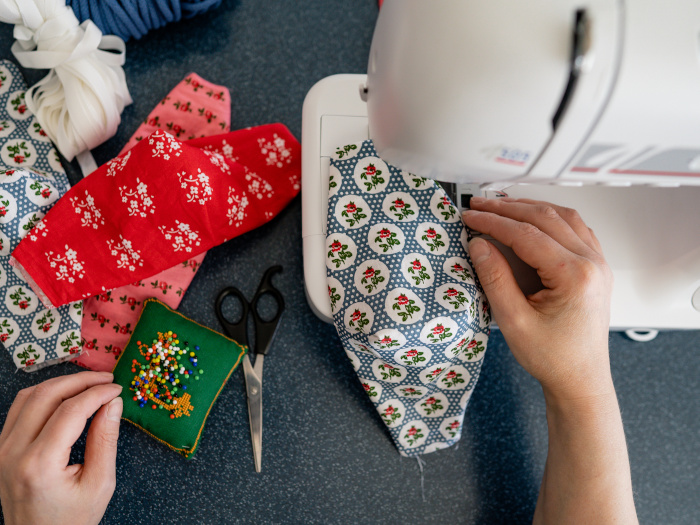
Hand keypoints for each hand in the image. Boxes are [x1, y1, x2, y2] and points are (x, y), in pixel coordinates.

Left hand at [0, 372, 122, 524]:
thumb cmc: (71, 520)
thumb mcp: (100, 484)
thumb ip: (106, 439)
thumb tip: (113, 402)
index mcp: (40, 464)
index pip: (71, 410)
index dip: (97, 393)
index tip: (117, 389)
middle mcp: (13, 453)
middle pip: (47, 395)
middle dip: (81, 381)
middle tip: (107, 380)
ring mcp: (1, 450)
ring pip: (29, 396)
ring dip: (61, 384)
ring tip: (88, 385)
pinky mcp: (0, 449)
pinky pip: (19, 409)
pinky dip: (44, 396)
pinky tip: (66, 397)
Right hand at [463, 197, 613, 400]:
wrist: (580, 380)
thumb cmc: (553, 358)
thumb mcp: (514, 321)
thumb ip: (495, 279)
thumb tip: (479, 245)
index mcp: (574, 276)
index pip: (526, 234)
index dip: (493, 222)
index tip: (470, 217)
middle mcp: (592, 263)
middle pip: (545, 218)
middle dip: (508, 208)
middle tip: (479, 205)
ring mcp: (598, 264)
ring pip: (564, 217)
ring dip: (530, 208)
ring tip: (501, 206)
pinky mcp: (596, 268)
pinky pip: (576, 229)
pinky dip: (551, 218)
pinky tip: (533, 219)